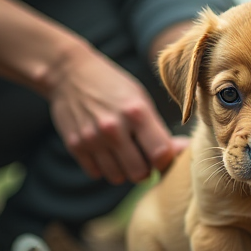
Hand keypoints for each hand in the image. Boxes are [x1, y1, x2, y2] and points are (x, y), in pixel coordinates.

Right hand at [47, 42, 179, 183]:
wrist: (69, 73)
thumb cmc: (113, 86)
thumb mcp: (140, 100)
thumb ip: (157, 129)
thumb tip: (182, 151)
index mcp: (136, 112)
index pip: (161, 155)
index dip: (165, 160)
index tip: (162, 154)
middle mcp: (113, 128)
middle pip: (140, 173)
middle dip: (145, 169)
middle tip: (142, 155)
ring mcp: (92, 138)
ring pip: (118, 178)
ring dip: (123, 170)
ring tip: (122, 151)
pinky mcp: (74, 145)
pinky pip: (96, 173)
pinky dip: (103, 167)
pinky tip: (104, 150)